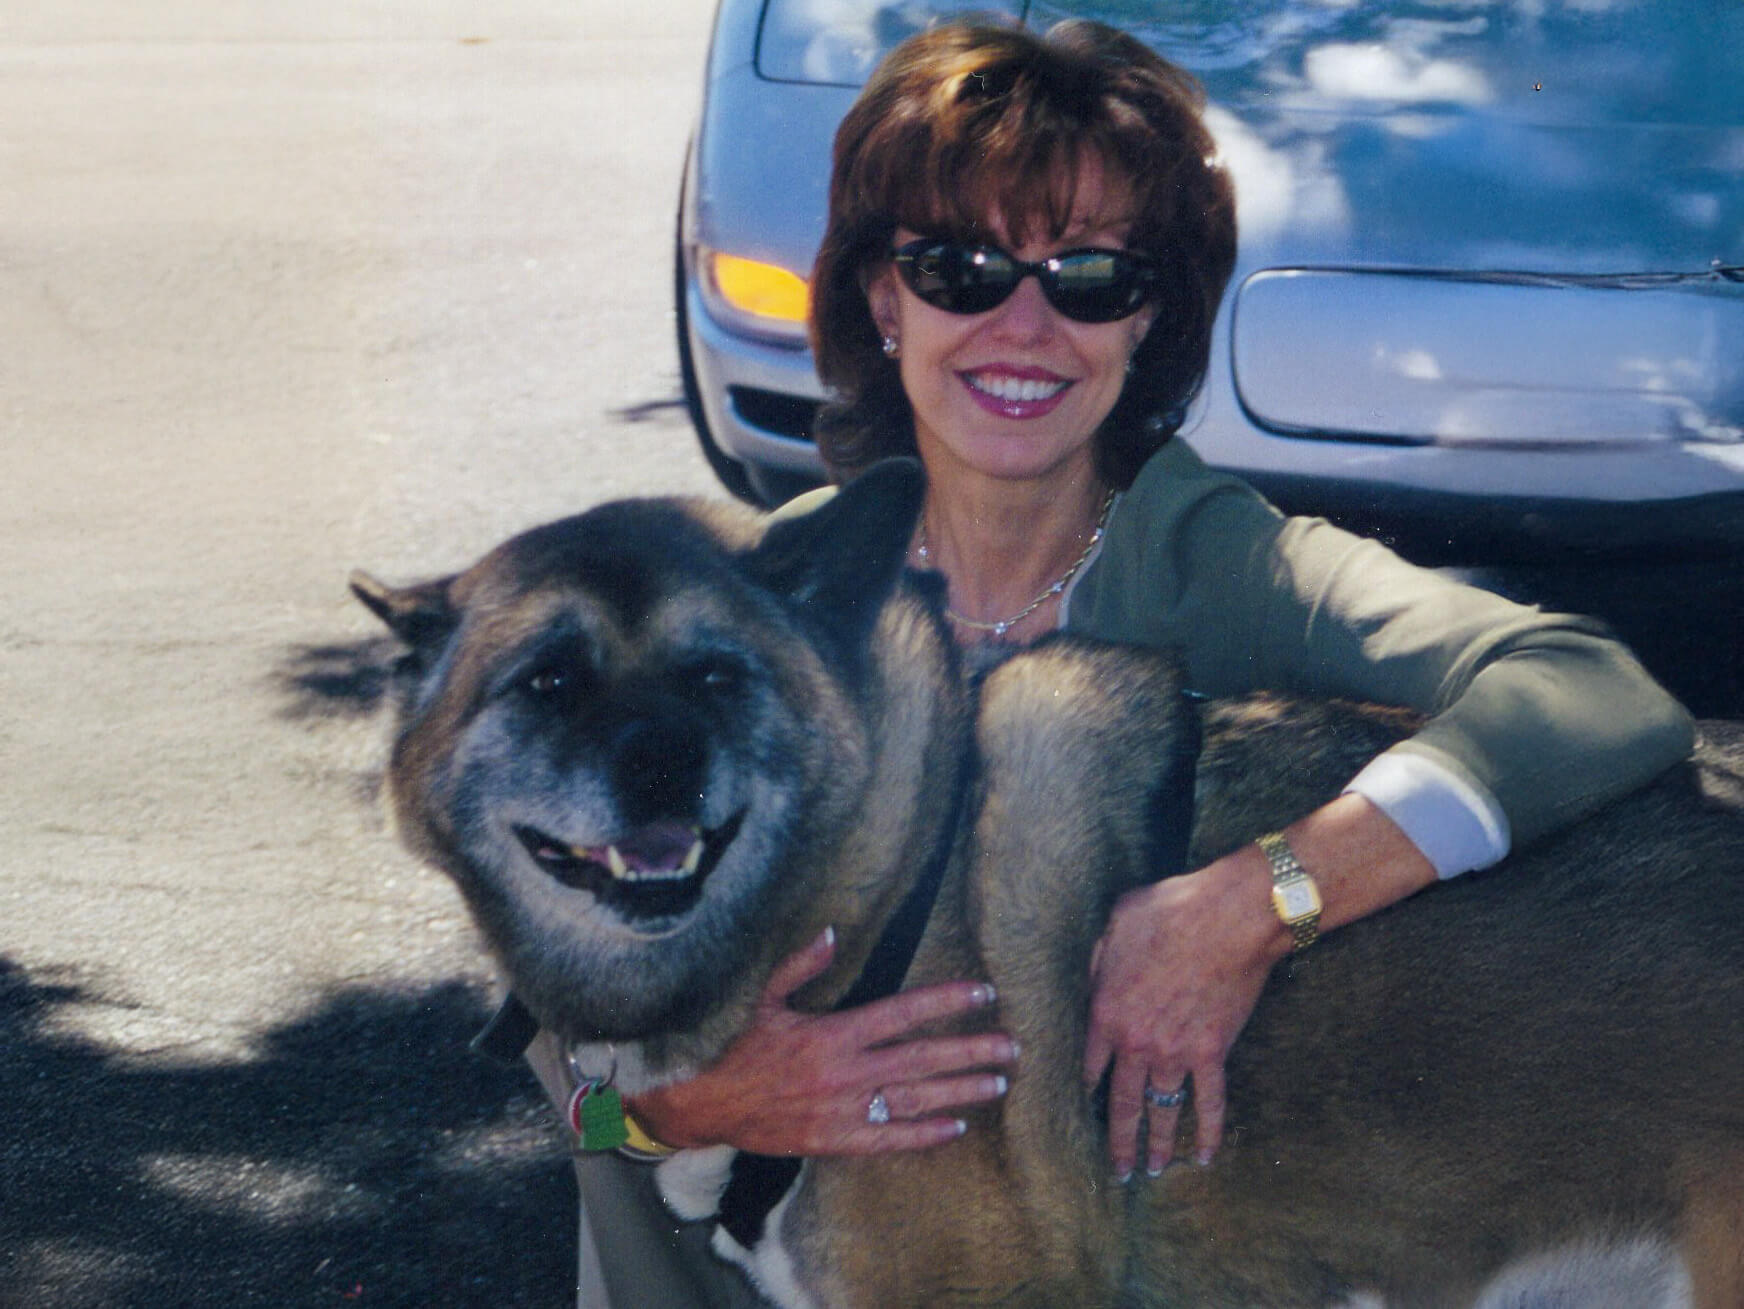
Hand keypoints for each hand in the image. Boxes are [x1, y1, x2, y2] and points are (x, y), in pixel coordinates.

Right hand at [628, 928, 1016, 1156]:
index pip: (903, 1012)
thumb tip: (834, 931)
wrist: (700, 1104)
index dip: (946, 1001)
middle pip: (922, 1059)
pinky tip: (955, 1129)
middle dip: (971, 1051)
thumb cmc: (732, 1045)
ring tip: (998, 1084)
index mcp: (832, 1032)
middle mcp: (844, 1072)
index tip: (984, 992)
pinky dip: (923, 1136)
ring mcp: (841, 1111)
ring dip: (960, 1091)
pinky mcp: (833, 1141)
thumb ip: (801, 964)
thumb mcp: (763, 996)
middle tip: (1012, 1047)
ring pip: (914, 1101)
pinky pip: (887, 1141)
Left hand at [1082, 848, 1282, 1179]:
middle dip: (1118, 1140)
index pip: (1088, 1063)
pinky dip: (1210, 1131)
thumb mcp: (1114, 924)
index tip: (1079, 1110)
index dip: (1083, 1088)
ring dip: (1158, 1143)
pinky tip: (1207, 1156)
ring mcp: (1176, 1053)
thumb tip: (1089, 977)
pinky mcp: (1213, 1052)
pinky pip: (1210, 1102)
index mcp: (1106, 1011)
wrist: (1228, 918)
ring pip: (1162, 1110)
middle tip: (1116, 1170)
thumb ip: (1097, 959)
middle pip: (1121, 1102)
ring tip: (1155, 1170)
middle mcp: (1136, 1042)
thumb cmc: (1169, 911)